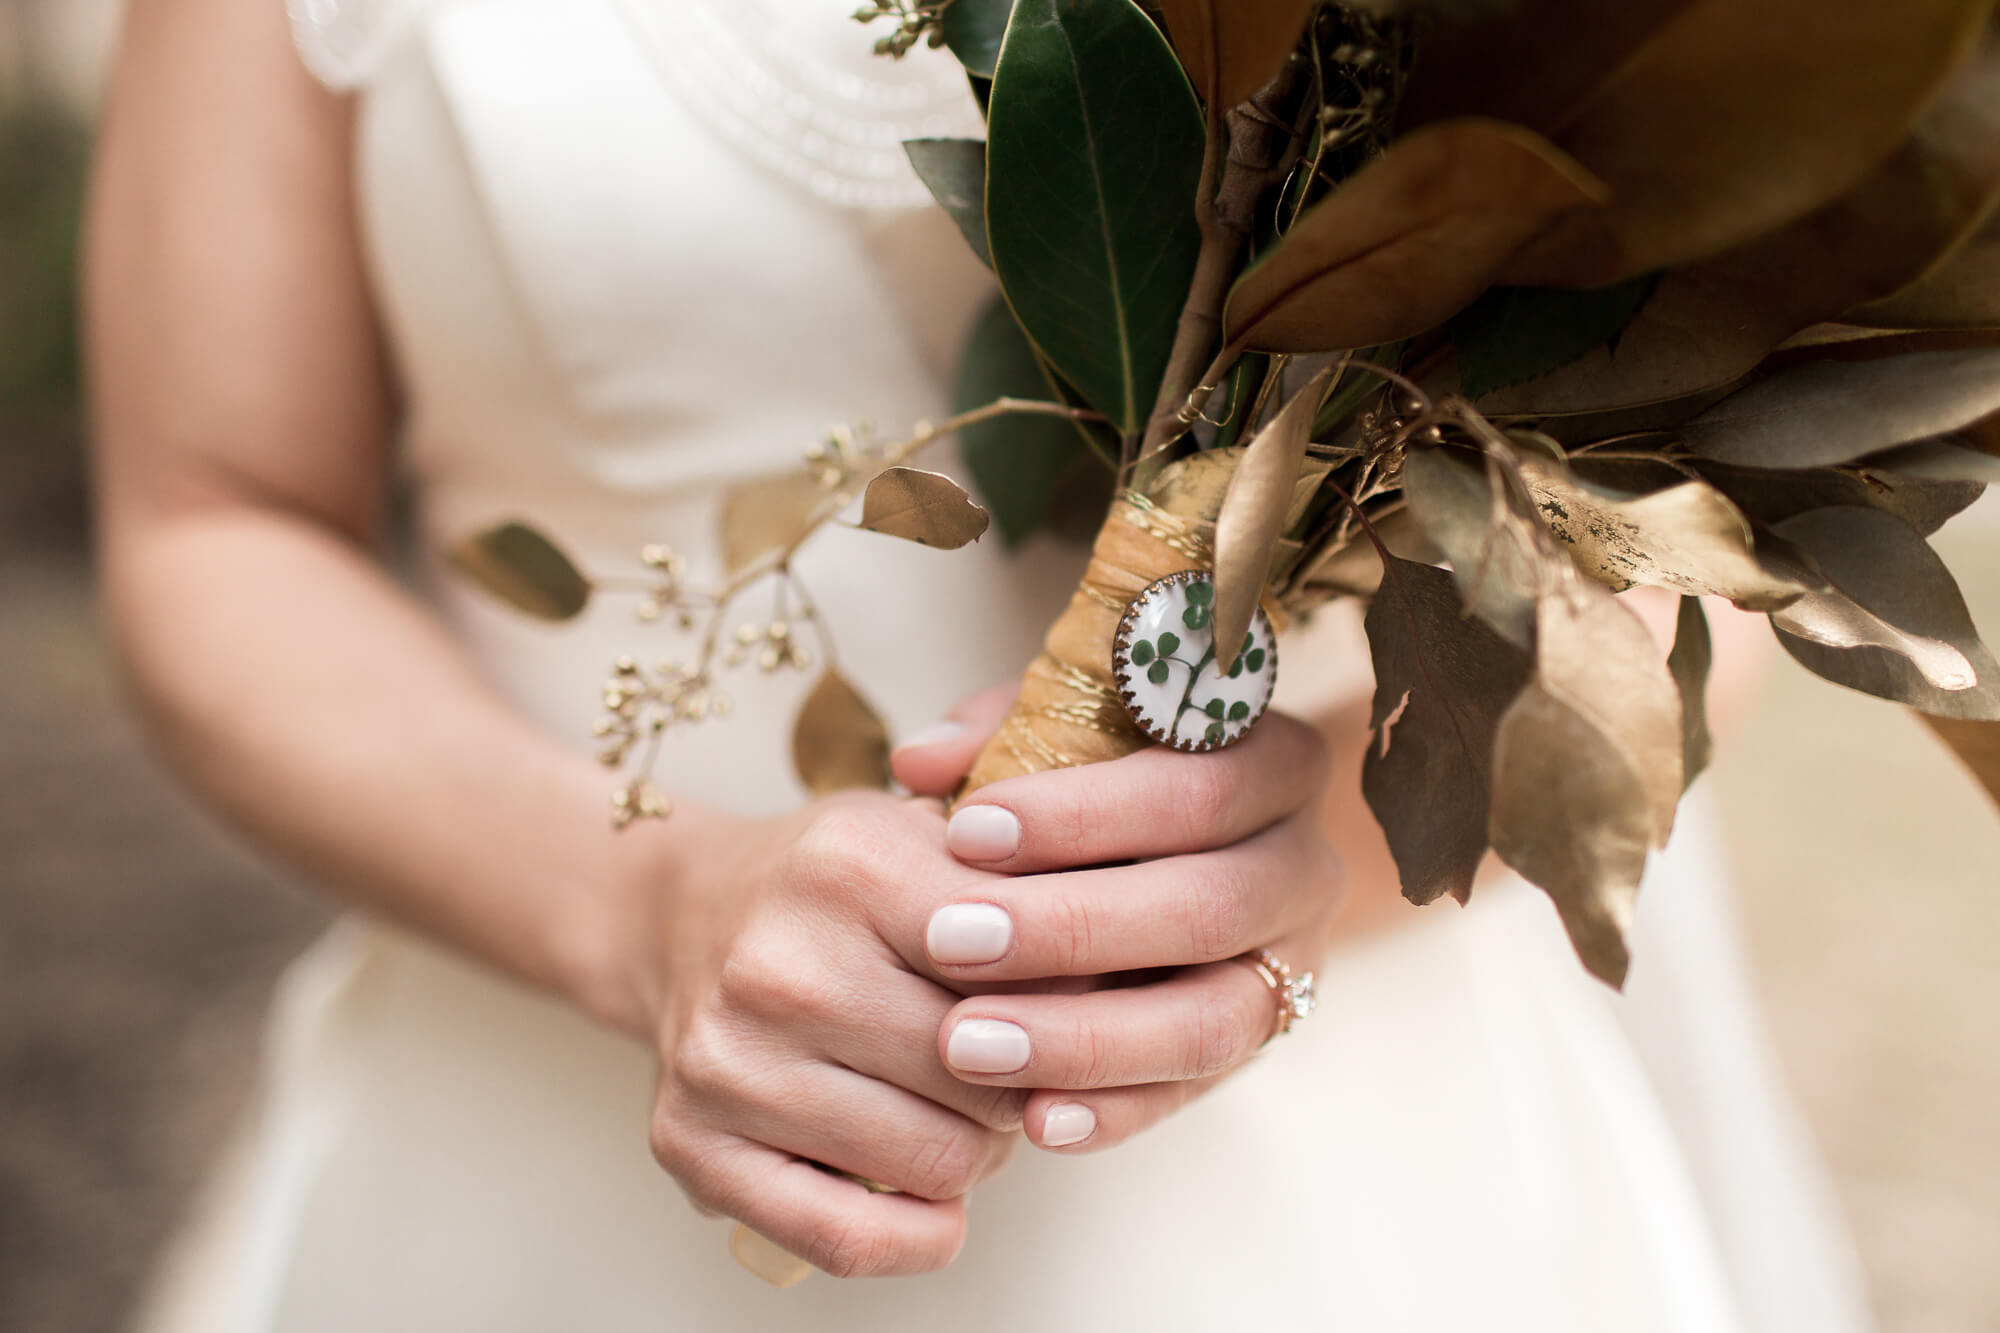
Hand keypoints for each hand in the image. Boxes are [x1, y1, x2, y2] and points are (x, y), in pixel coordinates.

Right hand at [623, 792, 1025, 1277]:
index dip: (1071, 995)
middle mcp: (779, 964)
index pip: (1024, 969)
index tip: (1073, 995)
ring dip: (977, 1151)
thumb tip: (1136, 953)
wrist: (685, 914)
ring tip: (959, 1107)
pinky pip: (848, 1239)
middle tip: (1015, 1064)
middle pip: (989, 1077)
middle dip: (1027, 1082)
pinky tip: (932, 1198)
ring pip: (937, 1162)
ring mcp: (728, 1061)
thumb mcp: (931, 833)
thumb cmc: (837, 885)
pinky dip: (918, 1233)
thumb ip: (1033, 878)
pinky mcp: (691, 1143)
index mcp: (852, 868)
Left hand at [894, 690, 1344, 1155]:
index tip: (965, 833)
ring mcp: (1293, 968)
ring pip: (1212, 1019)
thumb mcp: (1070, 726)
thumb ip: (1002, 731)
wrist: (1191, 851)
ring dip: (1084, 1037)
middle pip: (1206, 907)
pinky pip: (1194, 1094)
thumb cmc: (1111, 773)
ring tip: (967, 1044)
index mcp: (1275, 763)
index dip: (1082, 814)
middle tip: (948, 940)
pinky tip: (1031, 1117)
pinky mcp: (1260, 1047)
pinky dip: (1114, 1111)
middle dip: (1070, 928)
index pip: (1194, 789)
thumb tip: (919, 765)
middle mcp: (1304, 867)